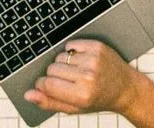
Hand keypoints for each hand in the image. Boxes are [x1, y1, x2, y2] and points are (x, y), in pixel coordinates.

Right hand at [24, 40, 143, 114]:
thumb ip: (49, 102)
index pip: (46, 84)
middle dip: (54, 75)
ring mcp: (93, 60)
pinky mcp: (97, 47)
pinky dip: (72, 52)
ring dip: (64, 63)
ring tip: (77, 72)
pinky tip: (81, 61)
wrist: (124, 88)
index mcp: (81, 95)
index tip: (47, 86)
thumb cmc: (99, 99)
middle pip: (51, 69)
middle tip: (68, 81)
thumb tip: (29, 94)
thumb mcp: (74, 108)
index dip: (42, 85)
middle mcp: (87, 77)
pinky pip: (70, 45)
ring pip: (60, 56)